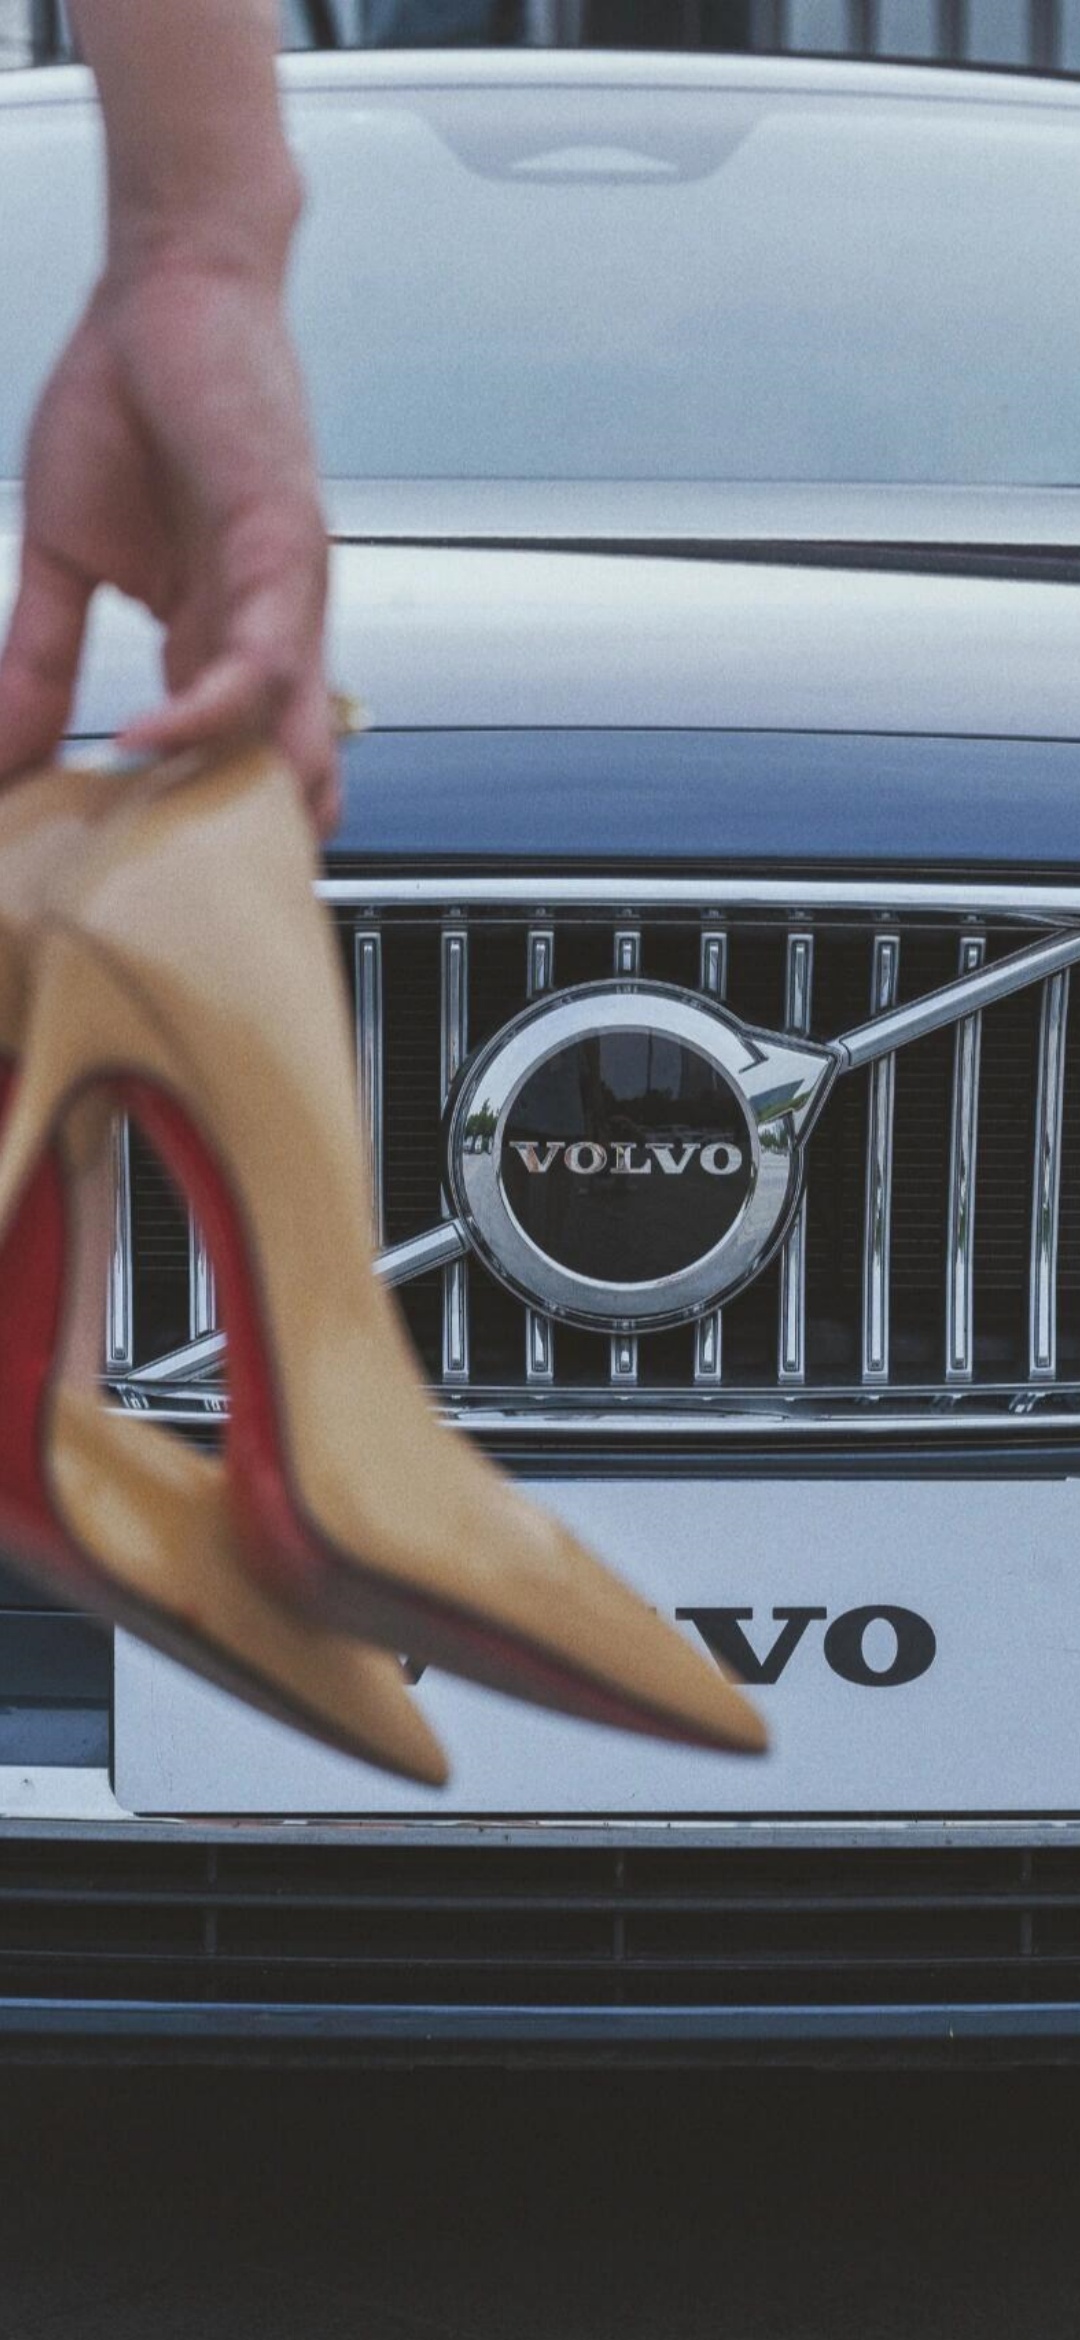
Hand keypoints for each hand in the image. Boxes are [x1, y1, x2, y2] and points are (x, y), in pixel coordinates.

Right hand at [0, 252, 339, 836]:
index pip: (226, 768)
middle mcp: (269, 633)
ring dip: (230, 804)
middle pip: (284, 782)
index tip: (134, 888)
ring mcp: (285, 598)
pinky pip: (257, 657)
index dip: (192, 834)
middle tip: (169, 915)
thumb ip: (38, 658)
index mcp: (221, 639)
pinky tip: (139, 739)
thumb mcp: (64, 555)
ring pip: (290, 739)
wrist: (170, 283)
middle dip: (236, 852)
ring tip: (161, 858)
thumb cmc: (130, 399)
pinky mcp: (283, 547)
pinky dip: (202, 709)